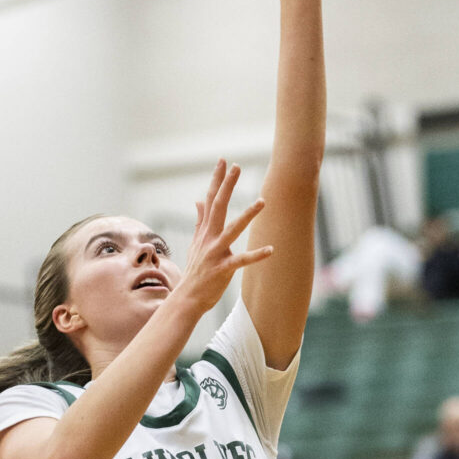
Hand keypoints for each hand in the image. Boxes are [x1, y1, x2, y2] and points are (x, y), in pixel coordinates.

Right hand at [178, 160, 271, 314]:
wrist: (187, 298)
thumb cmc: (195, 270)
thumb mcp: (196, 242)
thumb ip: (200, 220)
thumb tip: (199, 200)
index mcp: (205, 231)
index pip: (211, 199)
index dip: (217, 180)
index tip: (223, 161)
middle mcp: (209, 238)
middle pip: (219, 206)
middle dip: (227, 186)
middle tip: (237, 166)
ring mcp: (215, 253)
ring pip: (233, 230)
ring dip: (248, 215)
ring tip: (262, 201)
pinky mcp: (222, 269)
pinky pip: (242, 260)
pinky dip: (256, 255)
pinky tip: (271, 249)